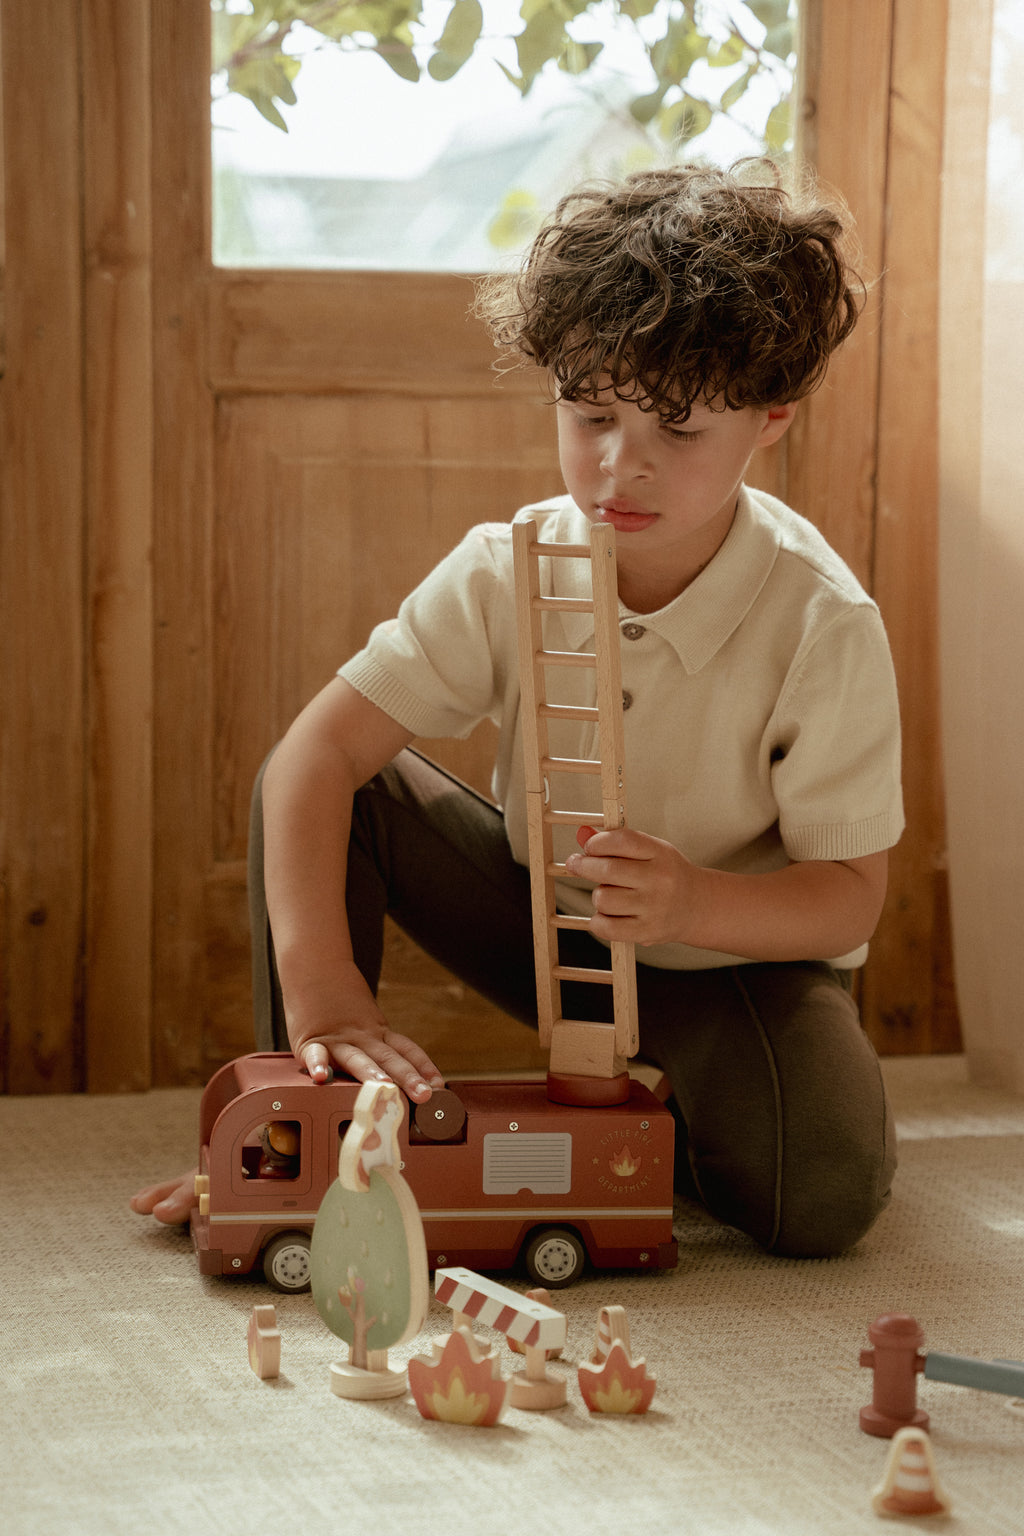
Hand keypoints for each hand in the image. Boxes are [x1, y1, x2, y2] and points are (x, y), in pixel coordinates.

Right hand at [286, 961, 445, 1102]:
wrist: (315, 966)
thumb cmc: (340, 1000)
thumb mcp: (367, 1020)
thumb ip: (378, 1046)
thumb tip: (397, 1074)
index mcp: (378, 1033)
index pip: (406, 1049)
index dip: (424, 1067)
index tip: (439, 1084)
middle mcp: (362, 1037)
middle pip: (388, 1058)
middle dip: (407, 1078)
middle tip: (424, 1095)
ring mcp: (337, 1039)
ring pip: (356, 1058)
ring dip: (370, 1073)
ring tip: (383, 1086)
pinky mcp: (310, 1040)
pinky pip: (314, 1053)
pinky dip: (317, 1064)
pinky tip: (320, 1077)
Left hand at [563, 825, 701, 947]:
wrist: (697, 906)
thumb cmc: (664, 874)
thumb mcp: (648, 851)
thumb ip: (615, 842)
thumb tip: (581, 834)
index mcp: (661, 853)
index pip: (623, 841)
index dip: (598, 842)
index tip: (589, 847)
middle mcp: (660, 879)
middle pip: (608, 869)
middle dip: (584, 865)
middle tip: (576, 864)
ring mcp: (654, 907)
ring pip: (603, 898)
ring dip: (597, 895)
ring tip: (607, 894)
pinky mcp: (647, 931)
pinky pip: (606, 927)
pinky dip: (598, 921)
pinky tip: (605, 915)